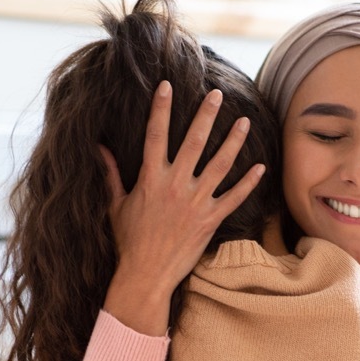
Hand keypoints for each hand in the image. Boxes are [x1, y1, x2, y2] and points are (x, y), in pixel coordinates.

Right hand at [102, 82, 264, 335]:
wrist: (145, 275)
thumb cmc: (129, 242)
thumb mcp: (115, 205)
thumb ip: (111, 174)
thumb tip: (99, 148)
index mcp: (150, 180)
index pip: (155, 135)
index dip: (160, 109)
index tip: (166, 85)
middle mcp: (175, 186)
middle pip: (193, 142)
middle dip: (205, 116)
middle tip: (217, 94)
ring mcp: (196, 203)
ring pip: (220, 165)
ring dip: (233, 141)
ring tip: (243, 121)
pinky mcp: (211, 221)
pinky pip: (234, 198)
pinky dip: (248, 182)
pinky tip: (260, 166)